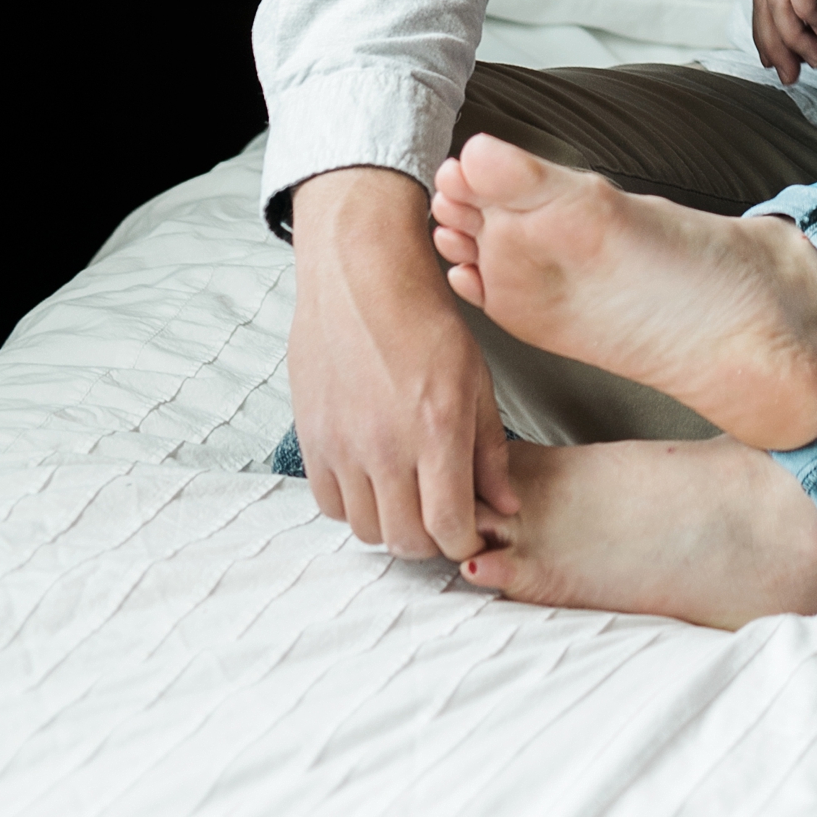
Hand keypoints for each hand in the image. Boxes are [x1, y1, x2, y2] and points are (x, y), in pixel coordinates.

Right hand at [285, 165, 514, 562]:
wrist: (361, 275)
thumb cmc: (425, 317)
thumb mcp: (476, 378)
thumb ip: (490, 449)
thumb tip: (504, 506)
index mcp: (437, 428)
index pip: (448, 525)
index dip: (465, 541)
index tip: (472, 533)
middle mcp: (385, 445)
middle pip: (405, 539)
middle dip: (431, 541)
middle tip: (443, 519)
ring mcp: (342, 445)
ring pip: (366, 529)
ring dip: (392, 524)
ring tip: (409, 497)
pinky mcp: (311, 439)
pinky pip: (330, 504)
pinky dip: (354, 506)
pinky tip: (374, 480)